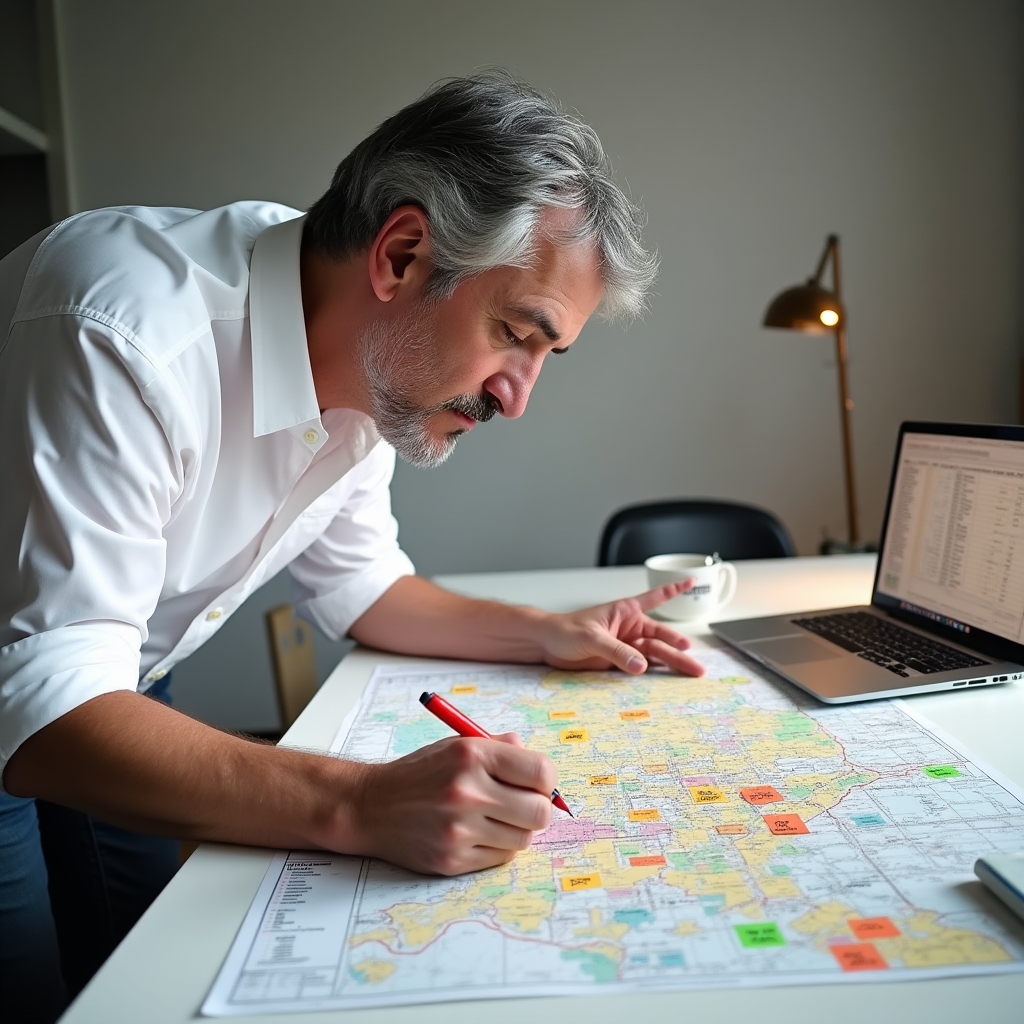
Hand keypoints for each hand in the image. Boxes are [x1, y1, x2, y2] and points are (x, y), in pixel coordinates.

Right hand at [347, 733, 555, 874]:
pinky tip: (477, 833)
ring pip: (523, 839)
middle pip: (539, 813)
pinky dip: (496, 847)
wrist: (371, 806)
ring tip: (494, 818)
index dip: (545, 780)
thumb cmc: (421, 773)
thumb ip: (501, 749)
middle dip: (536, 809)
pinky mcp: (452, 860)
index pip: (541, 772)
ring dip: (516, 830)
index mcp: (472, 755)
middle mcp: (467, 791)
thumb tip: (543, 771)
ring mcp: (459, 829)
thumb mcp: (457, 745)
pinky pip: (500, 858)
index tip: (536, 783)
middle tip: (521, 805)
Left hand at [534, 581, 704, 676]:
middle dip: (679, 650)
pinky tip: (670, 679)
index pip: (655, 598)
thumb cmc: (565, 631)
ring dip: (672, 663)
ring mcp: (626, 646)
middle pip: (661, 639)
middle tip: (696, 665)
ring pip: (655, 654)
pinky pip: (641, 666)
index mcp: (625, 611)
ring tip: (691, 672)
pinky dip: (656, 673)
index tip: (692, 581)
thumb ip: (616, 652)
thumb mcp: (592, 638)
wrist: (546, 645)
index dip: (674, 590)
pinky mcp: (619, 661)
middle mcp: (629, 628)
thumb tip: (640, 666)